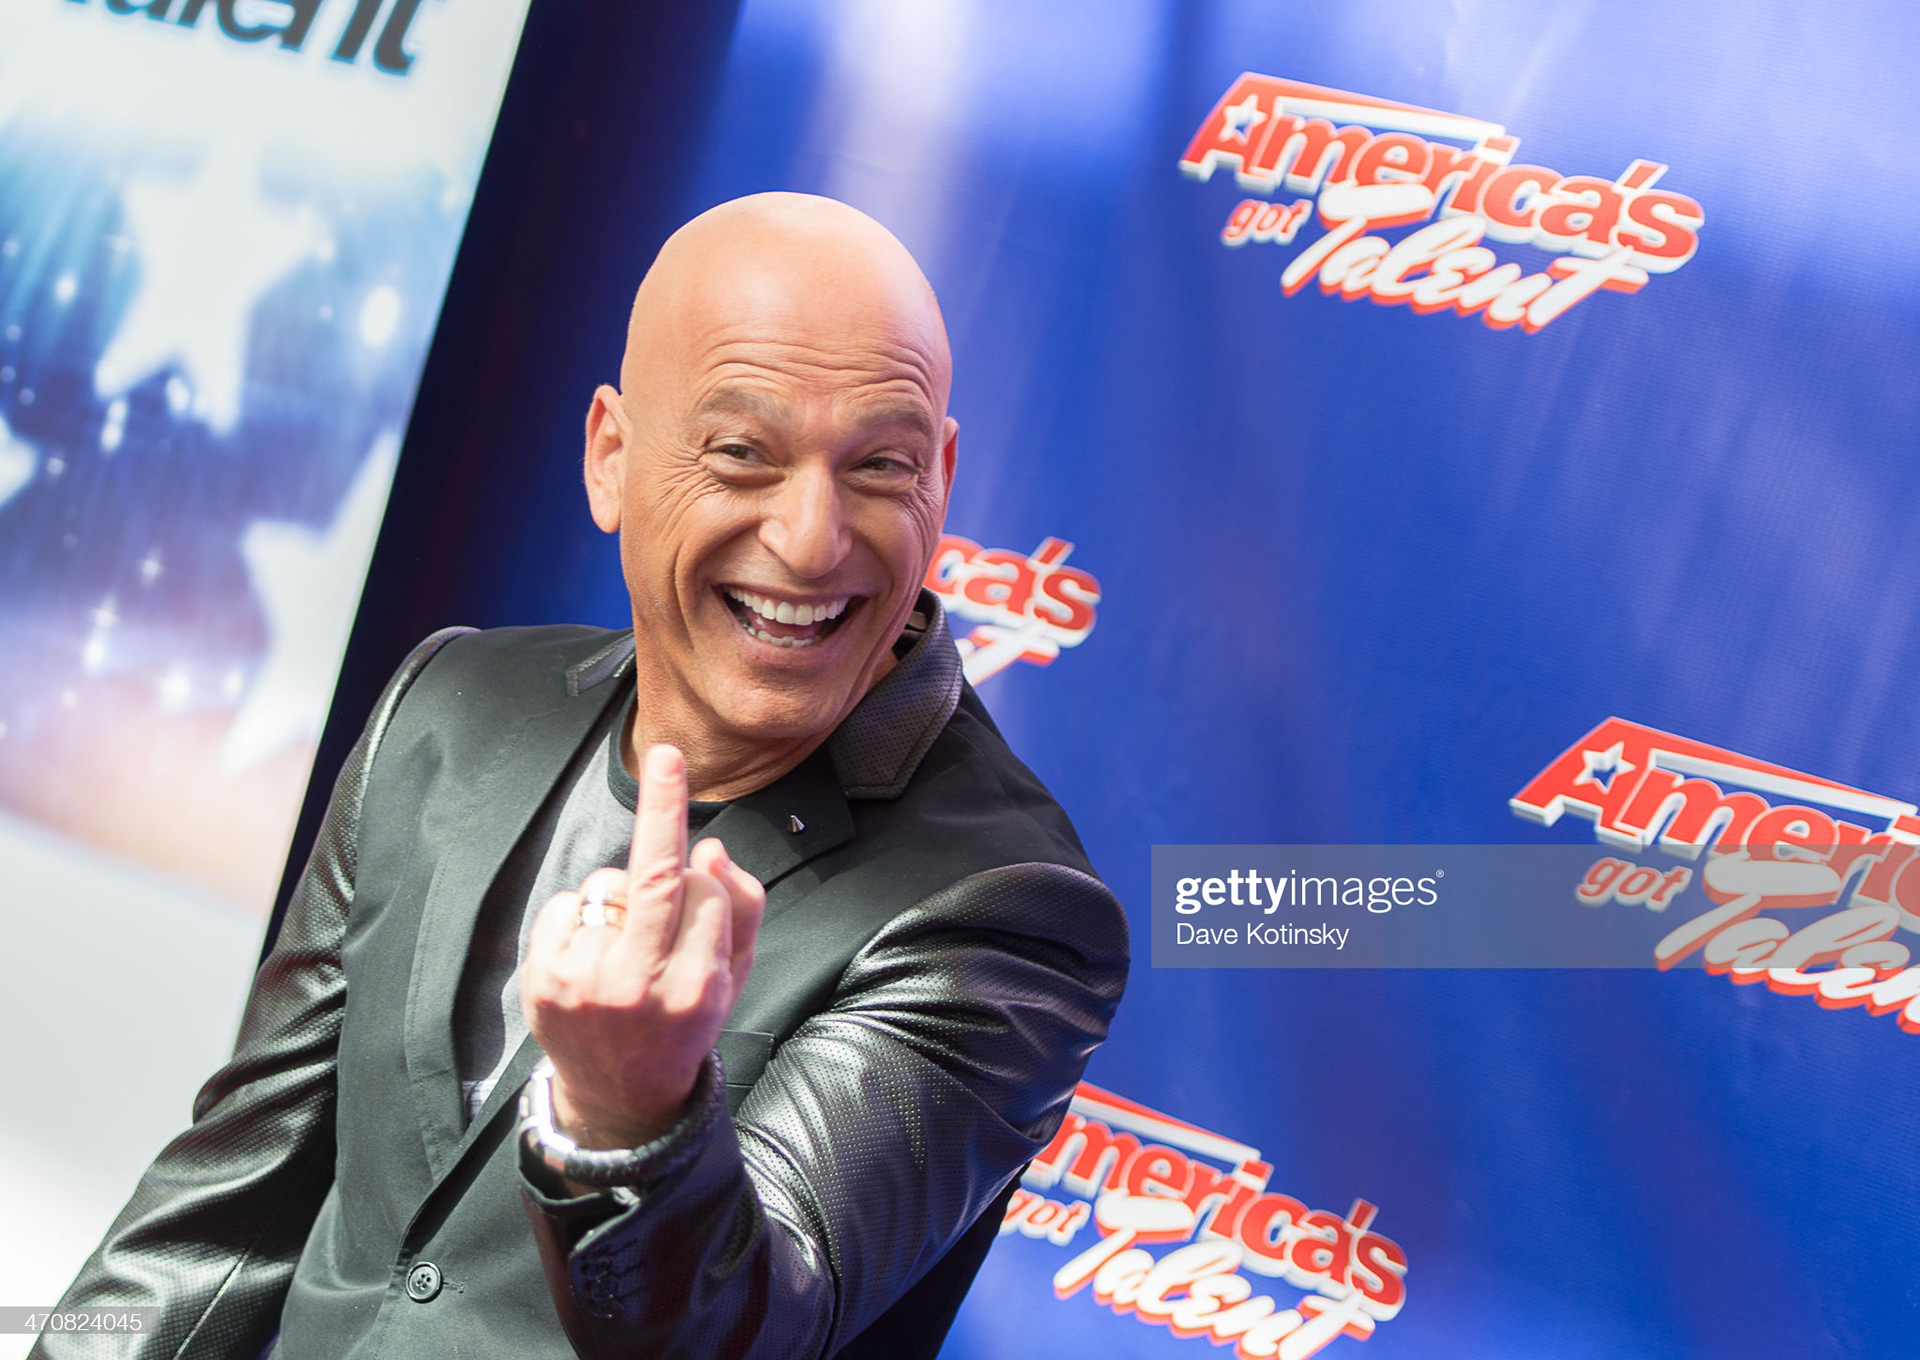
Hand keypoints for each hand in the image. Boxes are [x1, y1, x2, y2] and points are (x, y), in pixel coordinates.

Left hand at [522, 744, 765, 1148]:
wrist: (620, 1094)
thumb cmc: (683, 1021)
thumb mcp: (733, 979)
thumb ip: (741, 913)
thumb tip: (711, 851)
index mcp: (696, 988)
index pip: (706, 895)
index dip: (705, 881)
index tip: (706, 856)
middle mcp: (639, 986)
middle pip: (655, 877)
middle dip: (663, 809)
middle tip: (666, 757)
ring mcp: (585, 982)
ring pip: (610, 885)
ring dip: (622, 894)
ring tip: (624, 945)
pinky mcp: (543, 977)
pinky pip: (568, 901)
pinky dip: (582, 911)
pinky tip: (592, 949)